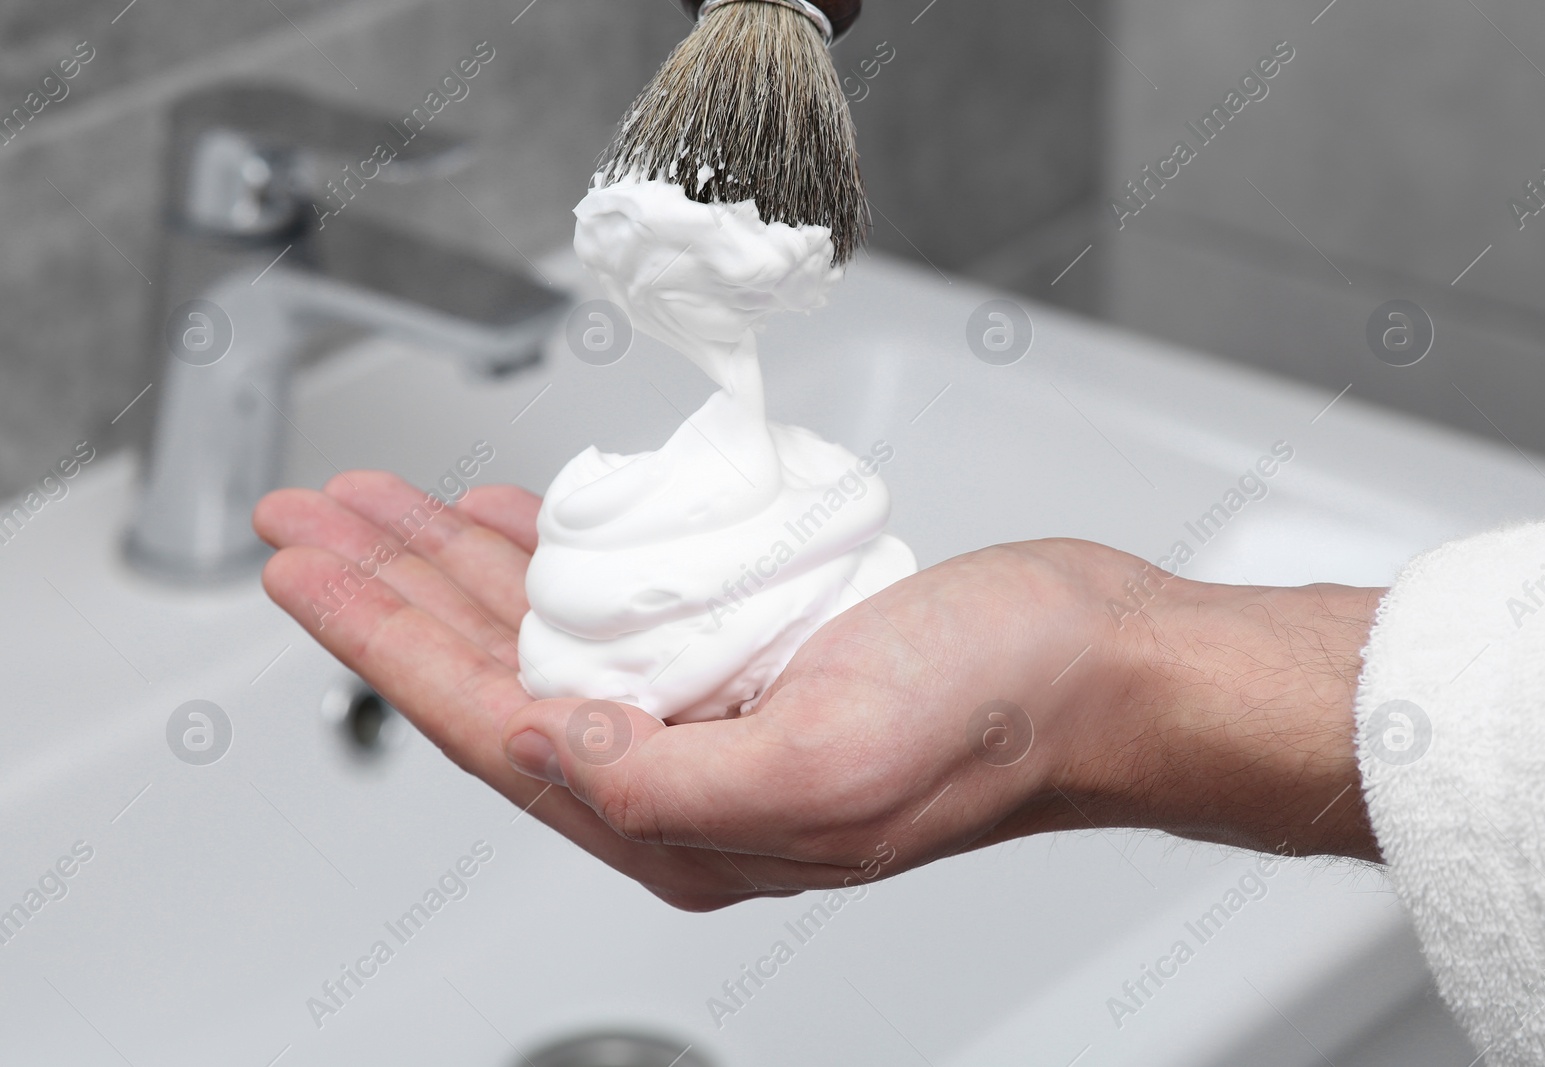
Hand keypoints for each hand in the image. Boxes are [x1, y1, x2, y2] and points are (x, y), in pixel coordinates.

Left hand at [254, 473, 1380, 910]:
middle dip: (392, 592)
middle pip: (493, 674)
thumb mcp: (839, 755)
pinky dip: (554, 558)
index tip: (309, 567)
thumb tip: (552, 747)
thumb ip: (678, 778)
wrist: (1103, 670)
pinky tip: (515, 526)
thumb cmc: (1003, 711)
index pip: (486, 721)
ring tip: (383, 508)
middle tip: (312, 520)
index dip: (381, 642)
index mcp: (686, 816)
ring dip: (457, 567)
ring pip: (544, 634)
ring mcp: (714, 715)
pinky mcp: (749, 660)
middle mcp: (683, 774)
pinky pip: (616, 607)